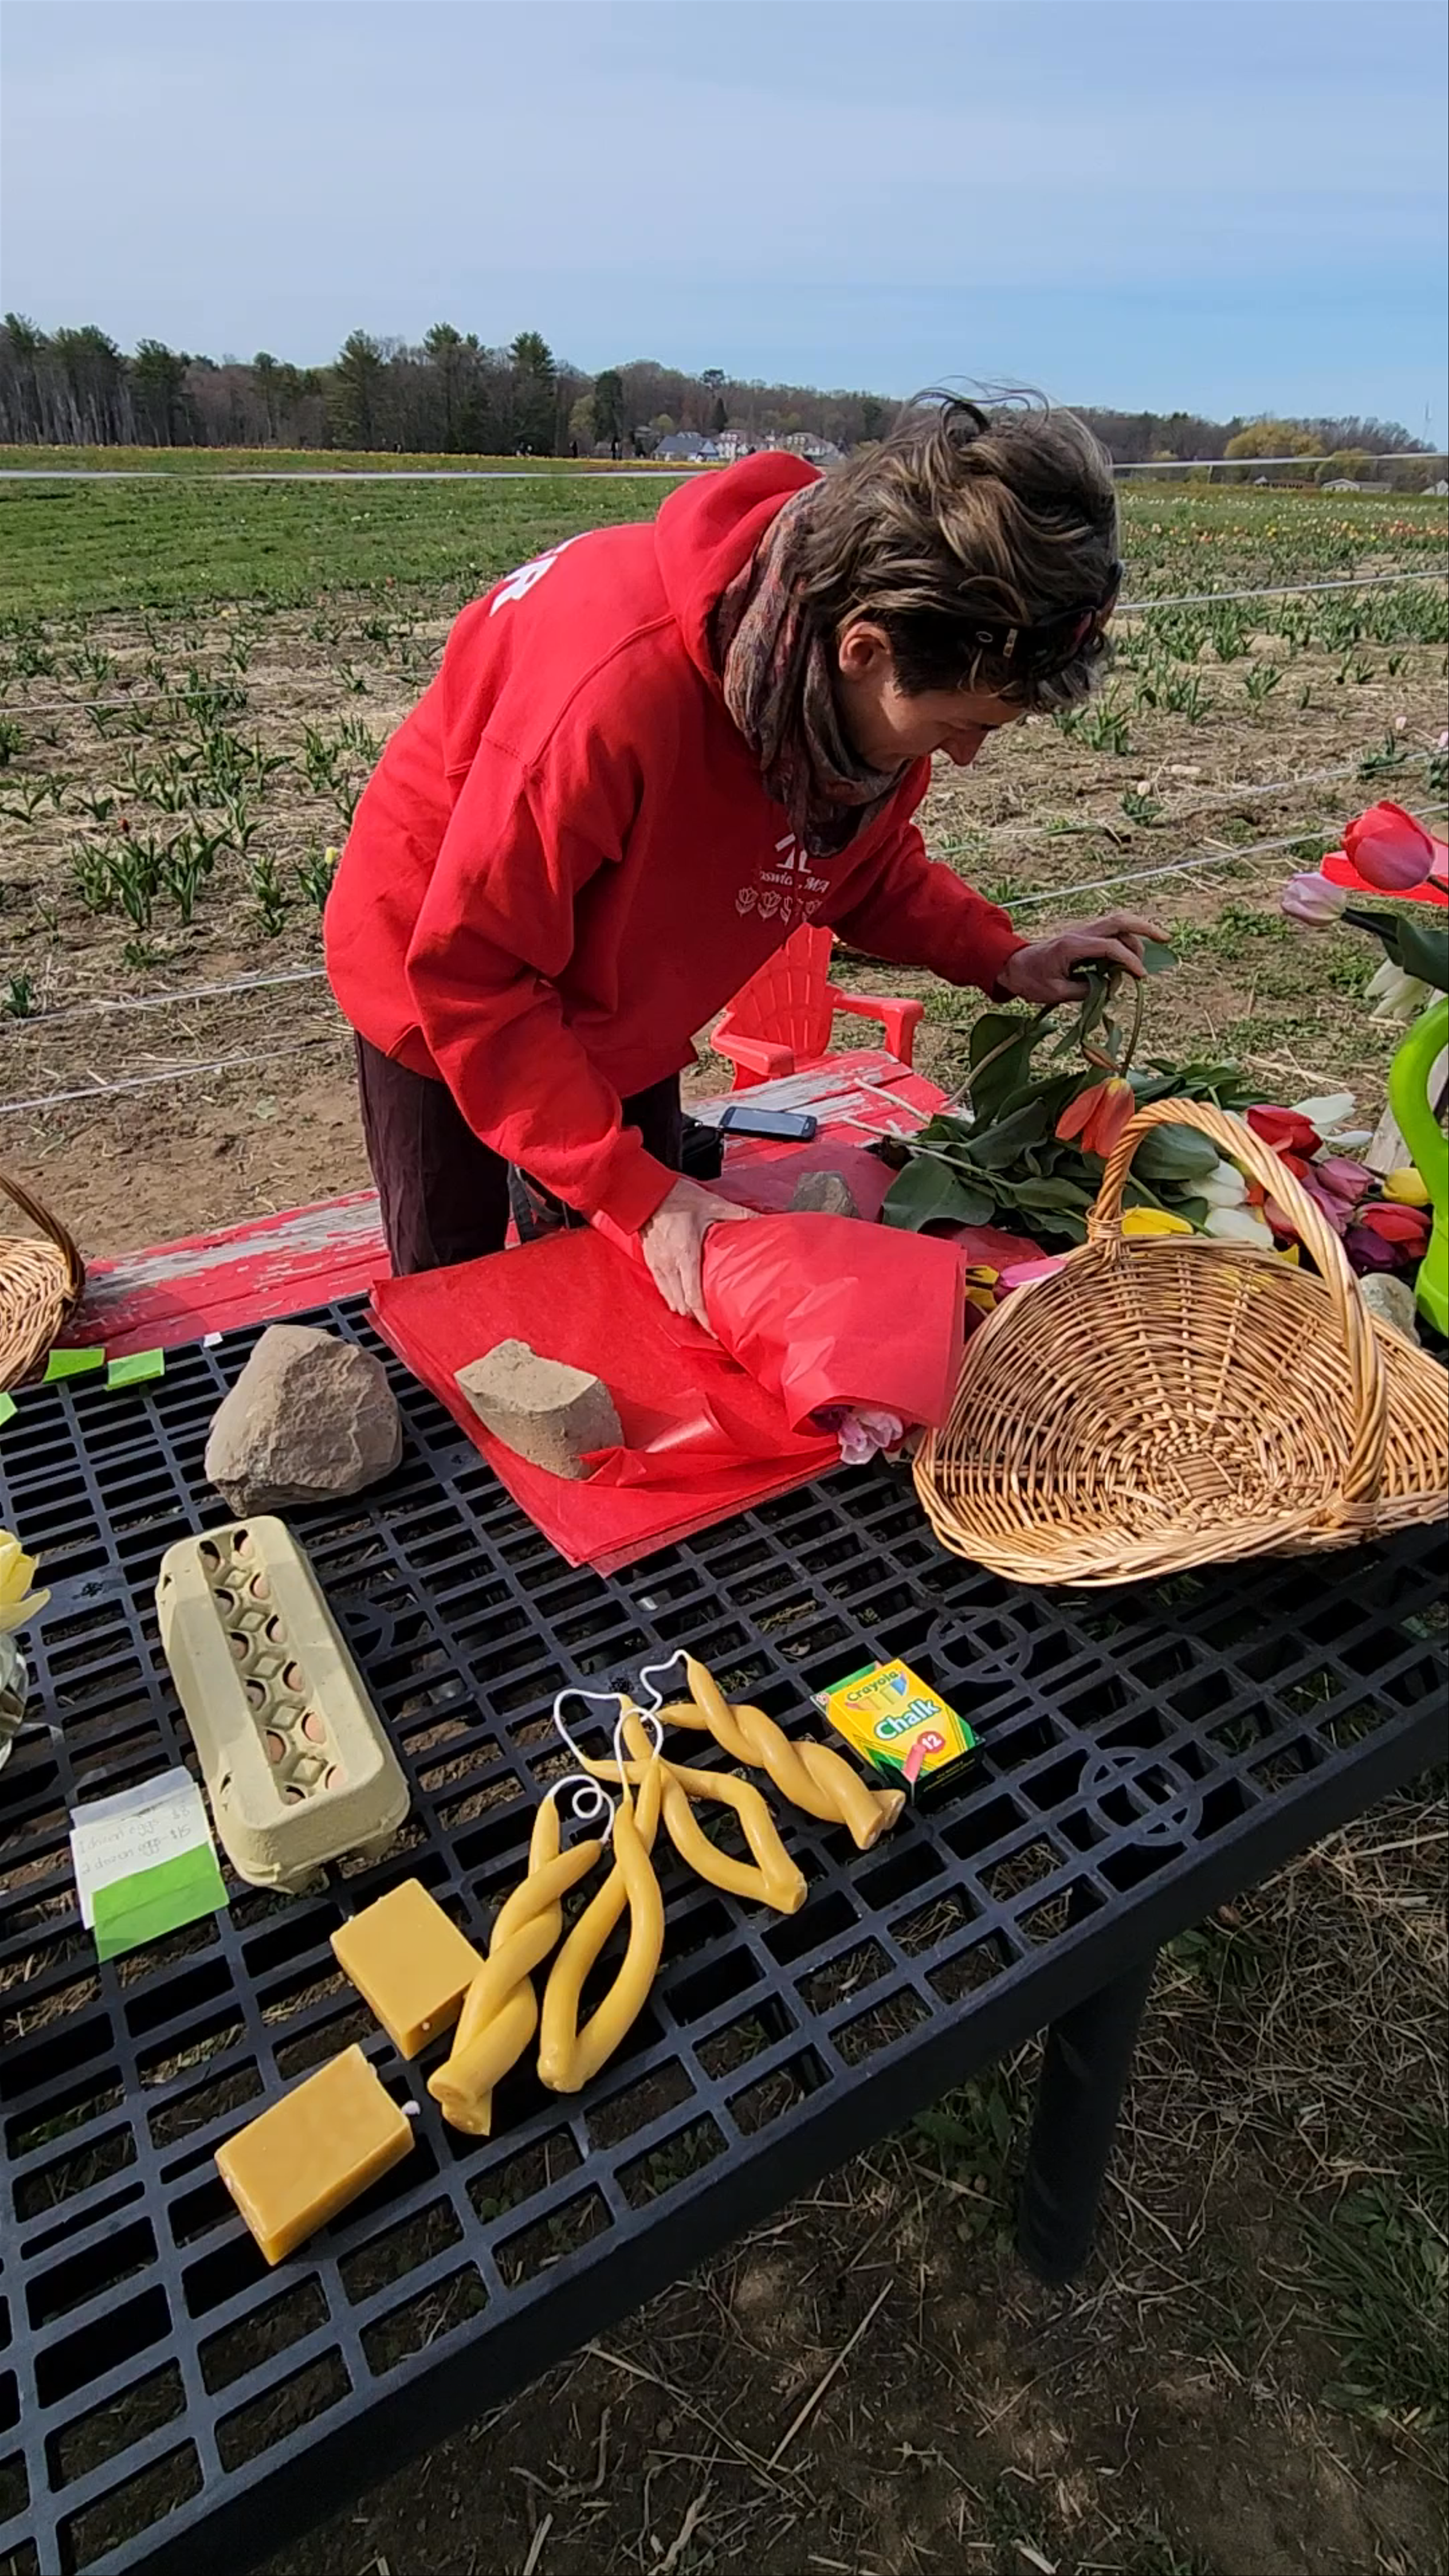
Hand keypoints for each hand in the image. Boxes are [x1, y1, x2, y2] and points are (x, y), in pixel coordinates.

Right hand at [638, 1177, 756, 1328]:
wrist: (648, 1191)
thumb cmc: (680, 1198)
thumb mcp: (713, 1204)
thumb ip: (740, 1214)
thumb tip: (765, 1220)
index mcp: (685, 1253)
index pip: (693, 1296)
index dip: (703, 1318)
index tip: (715, 1332)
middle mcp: (669, 1264)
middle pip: (681, 1304)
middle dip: (697, 1318)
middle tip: (714, 1327)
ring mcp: (657, 1264)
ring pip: (670, 1300)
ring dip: (685, 1310)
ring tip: (701, 1318)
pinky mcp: (650, 1262)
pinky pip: (662, 1289)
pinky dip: (673, 1298)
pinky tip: (684, 1301)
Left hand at [999, 911, 1168, 1005]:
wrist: (1013, 965)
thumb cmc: (1031, 980)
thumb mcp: (1055, 993)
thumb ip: (1084, 990)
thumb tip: (1109, 986)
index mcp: (1072, 946)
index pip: (1110, 947)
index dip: (1129, 961)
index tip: (1140, 976)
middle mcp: (1080, 933)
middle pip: (1119, 921)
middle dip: (1145, 928)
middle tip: (1166, 938)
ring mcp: (1082, 931)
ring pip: (1117, 921)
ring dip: (1138, 930)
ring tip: (1156, 943)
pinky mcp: (1084, 936)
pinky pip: (1110, 929)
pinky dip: (1127, 935)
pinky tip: (1137, 947)